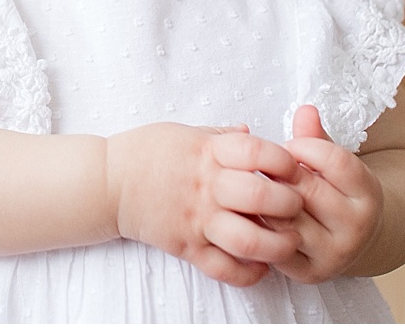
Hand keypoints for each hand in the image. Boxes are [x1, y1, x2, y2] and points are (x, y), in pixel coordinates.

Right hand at [106, 122, 304, 287]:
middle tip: (297, 206)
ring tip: (288, 241)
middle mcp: (205, 186)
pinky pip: (224, 268)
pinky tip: (261, 266)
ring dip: (277, 244)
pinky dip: (249, 273)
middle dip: (290, 203)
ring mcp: (196, 219)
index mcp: (207, 153)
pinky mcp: (186, 246)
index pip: (258, 153)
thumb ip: (221, 136)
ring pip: (249, 240)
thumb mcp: (185, 132)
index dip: (285, 161)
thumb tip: (250, 132)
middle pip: (261, 197)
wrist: (108, 182)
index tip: (293, 168)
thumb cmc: (146, 152)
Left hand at [264, 105, 385, 283]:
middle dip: (280, 173)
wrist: (354, 237)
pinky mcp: (310, 273)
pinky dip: (260, 228)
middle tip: (264, 165)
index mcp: (369, 195)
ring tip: (254, 186)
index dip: (304, 146)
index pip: (334, 161)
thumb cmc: (336, 189)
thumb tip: (305, 109)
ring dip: (265, 200)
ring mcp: (335, 254)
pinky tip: (254, 213)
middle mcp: (357, 228)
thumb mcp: (335, 161)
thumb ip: (317, 137)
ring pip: (287, 220)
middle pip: (307, 191)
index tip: (290, 146)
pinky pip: (275, 247)